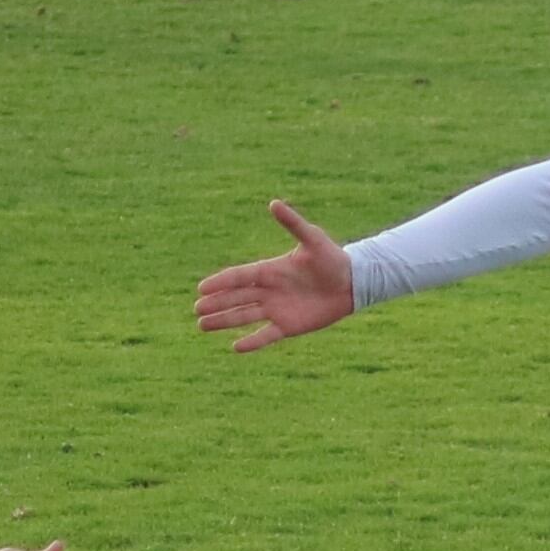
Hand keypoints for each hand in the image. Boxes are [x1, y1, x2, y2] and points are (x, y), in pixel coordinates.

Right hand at [194, 199, 354, 351]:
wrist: (353, 282)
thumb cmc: (333, 258)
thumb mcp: (312, 238)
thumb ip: (292, 223)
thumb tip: (274, 203)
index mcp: (270, 270)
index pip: (239, 277)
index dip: (220, 282)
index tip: (201, 288)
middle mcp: (269, 290)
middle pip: (236, 298)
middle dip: (216, 304)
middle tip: (196, 310)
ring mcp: (277, 309)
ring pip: (244, 316)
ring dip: (224, 321)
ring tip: (202, 326)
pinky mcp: (289, 326)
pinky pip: (266, 335)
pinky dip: (252, 342)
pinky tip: (235, 347)